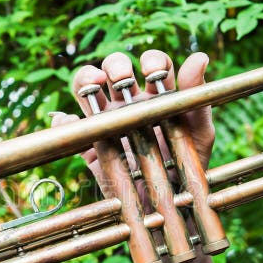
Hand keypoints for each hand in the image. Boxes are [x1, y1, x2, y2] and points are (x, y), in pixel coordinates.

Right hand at [52, 50, 214, 195]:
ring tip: (92, 87)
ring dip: (85, 80)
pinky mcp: (90, 146)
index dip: (150, 60)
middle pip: (114, 69)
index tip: (152, 71)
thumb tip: (199, 56)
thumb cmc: (186, 167)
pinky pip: (68, 128)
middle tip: (122, 78)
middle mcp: (129, 103)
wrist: (166, 206)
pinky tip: (69, 121)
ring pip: (86, 89)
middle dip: (114, 65)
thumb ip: (197, 95)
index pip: (152, 64)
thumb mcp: (199, 132)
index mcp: (157, 95)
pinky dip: (63, 122)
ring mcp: (107, 122)